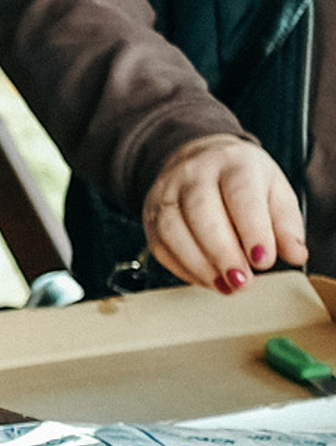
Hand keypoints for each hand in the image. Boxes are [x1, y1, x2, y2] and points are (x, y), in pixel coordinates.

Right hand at [143, 134, 307, 292]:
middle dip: (222, 252)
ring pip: (174, 231)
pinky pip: (161, 246)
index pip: (240, 195)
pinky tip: (207, 279)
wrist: (200, 160)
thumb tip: (294, 254)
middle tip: (243, 280)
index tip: (263, 260)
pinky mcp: (151, 217)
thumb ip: (286, 224)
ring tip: (226, 285)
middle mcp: (194, 174)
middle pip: (202, 213)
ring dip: (200, 265)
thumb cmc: (242, 180)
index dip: (252, 230)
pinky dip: (184, 269)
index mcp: (233, 163)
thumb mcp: (275, 192)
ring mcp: (166, 194)